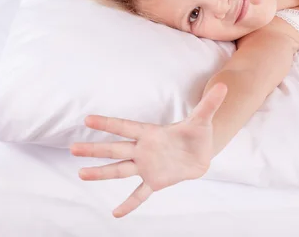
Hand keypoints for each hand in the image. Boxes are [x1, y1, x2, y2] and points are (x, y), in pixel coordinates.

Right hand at [71, 83, 227, 217]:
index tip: (88, 119)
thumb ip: (210, 103)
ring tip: (81, 174)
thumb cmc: (197, 132)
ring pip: (121, 170)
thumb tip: (225, 85)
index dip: (109, 123)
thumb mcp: (204, 118)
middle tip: (73, 148)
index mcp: (151, 133)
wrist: (201, 151)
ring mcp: (146, 166)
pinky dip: (129, 204)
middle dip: (96, 149)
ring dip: (102, 173)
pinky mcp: (154, 181)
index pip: (127, 126)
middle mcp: (144, 149)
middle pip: (116, 149)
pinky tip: (116, 214)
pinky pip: (139, 193)